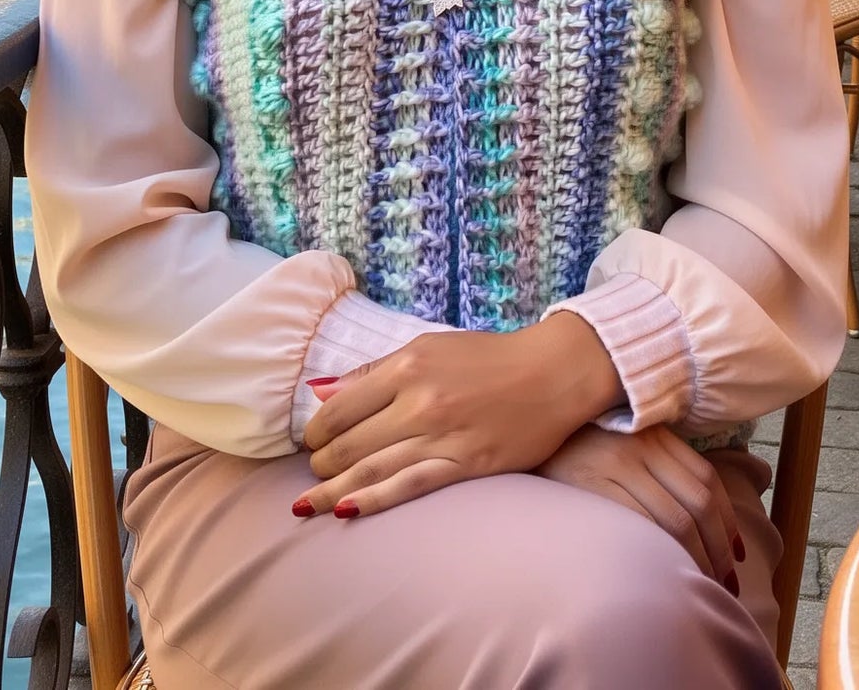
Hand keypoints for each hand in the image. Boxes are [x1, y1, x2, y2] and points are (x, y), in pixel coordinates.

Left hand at [294, 315, 623, 520]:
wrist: (552, 373)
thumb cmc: (488, 357)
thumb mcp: (429, 347)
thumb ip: (376, 372)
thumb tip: (324, 392)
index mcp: (407, 366)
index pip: (340, 406)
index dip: (317, 429)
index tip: (312, 440)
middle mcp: (419, 402)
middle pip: (350, 443)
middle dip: (322, 462)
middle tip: (313, 471)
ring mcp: (441, 437)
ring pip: (372, 470)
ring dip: (332, 489)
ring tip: (306, 504)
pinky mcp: (464, 465)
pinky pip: (409, 487)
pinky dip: (372, 501)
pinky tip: (344, 511)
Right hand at [535, 424, 743, 590]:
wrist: (523, 436)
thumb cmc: (575, 447)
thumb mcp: (622, 442)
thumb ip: (656, 462)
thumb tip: (699, 512)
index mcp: (653, 433)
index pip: (707, 479)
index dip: (728, 520)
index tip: (737, 553)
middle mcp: (639, 446)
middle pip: (697, 503)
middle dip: (719, 548)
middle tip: (726, 581)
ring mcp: (616, 465)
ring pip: (676, 519)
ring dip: (698, 558)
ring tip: (703, 585)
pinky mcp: (591, 486)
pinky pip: (641, 525)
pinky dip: (662, 553)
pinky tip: (666, 572)